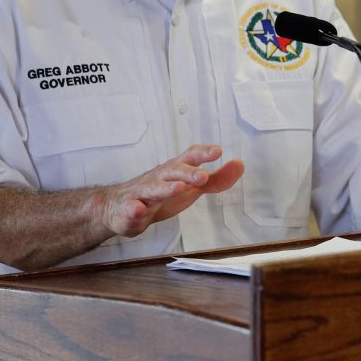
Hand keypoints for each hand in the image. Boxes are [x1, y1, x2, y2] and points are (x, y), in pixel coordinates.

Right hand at [101, 144, 243, 237]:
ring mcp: (143, 192)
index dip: (202, 153)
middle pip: (173, 170)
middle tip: (203, 176)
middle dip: (188, 172)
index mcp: (174, 170)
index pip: (189, 157)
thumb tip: (240, 165)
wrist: (120, 208)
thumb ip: (216, 179)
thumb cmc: (161, 193)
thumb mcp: (191, 186)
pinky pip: (131, 208)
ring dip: (167, 188)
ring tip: (179, 188)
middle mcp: (159, 177)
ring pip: (154, 188)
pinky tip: (139, 210)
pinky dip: (134, 209)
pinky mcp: (129, 209)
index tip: (217, 151)